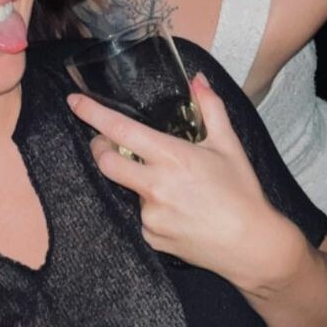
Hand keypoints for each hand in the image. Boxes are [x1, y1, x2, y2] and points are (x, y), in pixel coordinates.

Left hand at [66, 71, 293, 283]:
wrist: (252, 246)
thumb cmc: (243, 193)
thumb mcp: (229, 145)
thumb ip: (210, 108)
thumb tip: (198, 80)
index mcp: (172, 157)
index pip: (120, 130)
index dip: (93, 114)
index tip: (74, 102)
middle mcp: (155, 186)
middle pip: (105, 162)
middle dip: (101, 149)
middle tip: (111, 144)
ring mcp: (150, 215)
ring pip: (130, 190)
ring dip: (141, 183)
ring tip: (177, 190)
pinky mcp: (151, 237)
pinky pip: (143, 216)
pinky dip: (155, 209)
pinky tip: (181, 213)